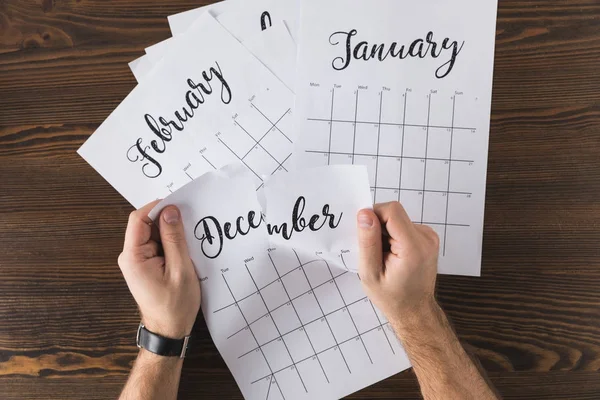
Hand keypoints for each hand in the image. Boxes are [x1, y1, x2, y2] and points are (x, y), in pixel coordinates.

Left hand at [118, 201, 200, 338]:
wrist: (168, 331)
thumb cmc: (175, 306)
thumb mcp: (180, 269)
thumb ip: (174, 238)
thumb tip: (171, 211)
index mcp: (133, 257)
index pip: (138, 219)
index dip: (158, 208)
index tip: (179, 206)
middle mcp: (130, 256)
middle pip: (146, 224)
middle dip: (167, 221)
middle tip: (190, 225)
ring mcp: (137, 261)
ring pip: (153, 234)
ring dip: (171, 233)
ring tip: (189, 241)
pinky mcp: (146, 265)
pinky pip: (157, 245)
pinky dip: (171, 243)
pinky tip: (185, 250)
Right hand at [356, 202, 439, 328]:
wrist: (415, 310)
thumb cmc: (392, 297)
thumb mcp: (370, 273)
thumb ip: (367, 241)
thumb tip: (364, 213)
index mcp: (413, 247)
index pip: (391, 210)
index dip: (373, 216)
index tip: (365, 235)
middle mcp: (426, 238)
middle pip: (394, 214)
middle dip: (378, 228)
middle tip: (375, 252)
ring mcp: (429, 236)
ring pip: (397, 219)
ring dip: (385, 233)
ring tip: (384, 256)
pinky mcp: (427, 237)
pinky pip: (403, 225)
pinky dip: (393, 236)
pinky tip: (392, 255)